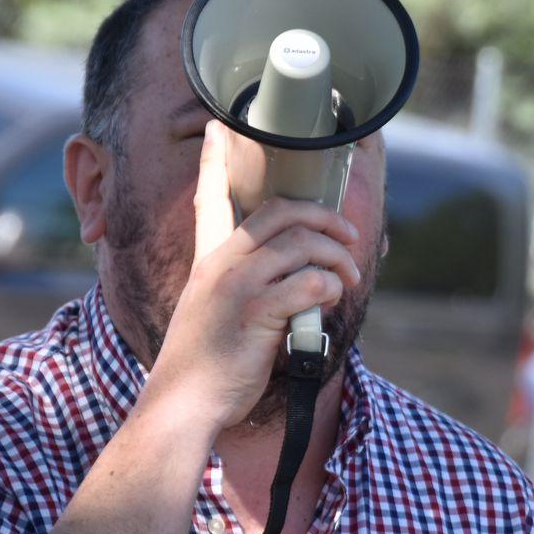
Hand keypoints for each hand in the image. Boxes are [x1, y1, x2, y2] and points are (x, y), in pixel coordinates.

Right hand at [139, 120, 361, 436]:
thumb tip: (302, 286)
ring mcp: (237, 285)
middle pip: (282, 211)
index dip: (216, 161)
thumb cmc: (207, 368)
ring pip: (304, 244)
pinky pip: (309, 282)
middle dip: (324, 216)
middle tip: (349, 235)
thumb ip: (251, 291)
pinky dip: (329, 287)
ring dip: (338, 258)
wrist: (184, 406)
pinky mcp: (257, 311)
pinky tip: (329, 299)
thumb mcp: (216, 315)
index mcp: (210, 260)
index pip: (211, 198)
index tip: (218, 127)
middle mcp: (221, 263)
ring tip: (348, 278)